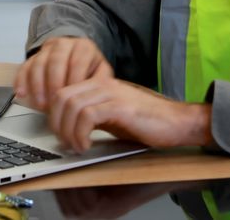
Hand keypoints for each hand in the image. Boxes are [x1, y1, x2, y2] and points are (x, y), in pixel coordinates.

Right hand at [13, 37, 111, 109]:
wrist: (76, 56)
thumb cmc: (89, 70)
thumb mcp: (101, 72)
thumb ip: (102, 80)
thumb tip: (101, 92)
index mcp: (83, 47)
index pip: (77, 62)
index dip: (73, 82)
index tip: (72, 99)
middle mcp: (64, 44)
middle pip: (55, 61)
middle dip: (53, 84)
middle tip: (54, 103)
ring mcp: (46, 49)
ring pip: (38, 63)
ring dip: (37, 86)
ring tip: (41, 105)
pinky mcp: (33, 57)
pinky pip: (24, 66)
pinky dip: (21, 81)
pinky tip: (21, 94)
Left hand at [47, 76, 212, 152]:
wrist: (175, 122)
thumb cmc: (145, 121)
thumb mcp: (111, 115)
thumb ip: (90, 115)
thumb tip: (65, 127)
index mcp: (98, 84)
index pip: (61, 92)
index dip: (54, 115)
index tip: (59, 134)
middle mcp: (102, 84)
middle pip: (62, 97)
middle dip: (57, 124)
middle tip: (65, 143)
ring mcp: (111, 93)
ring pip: (72, 106)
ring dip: (68, 131)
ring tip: (77, 146)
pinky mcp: (120, 106)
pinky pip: (88, 115)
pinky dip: (81, 133)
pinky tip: (86, 145)